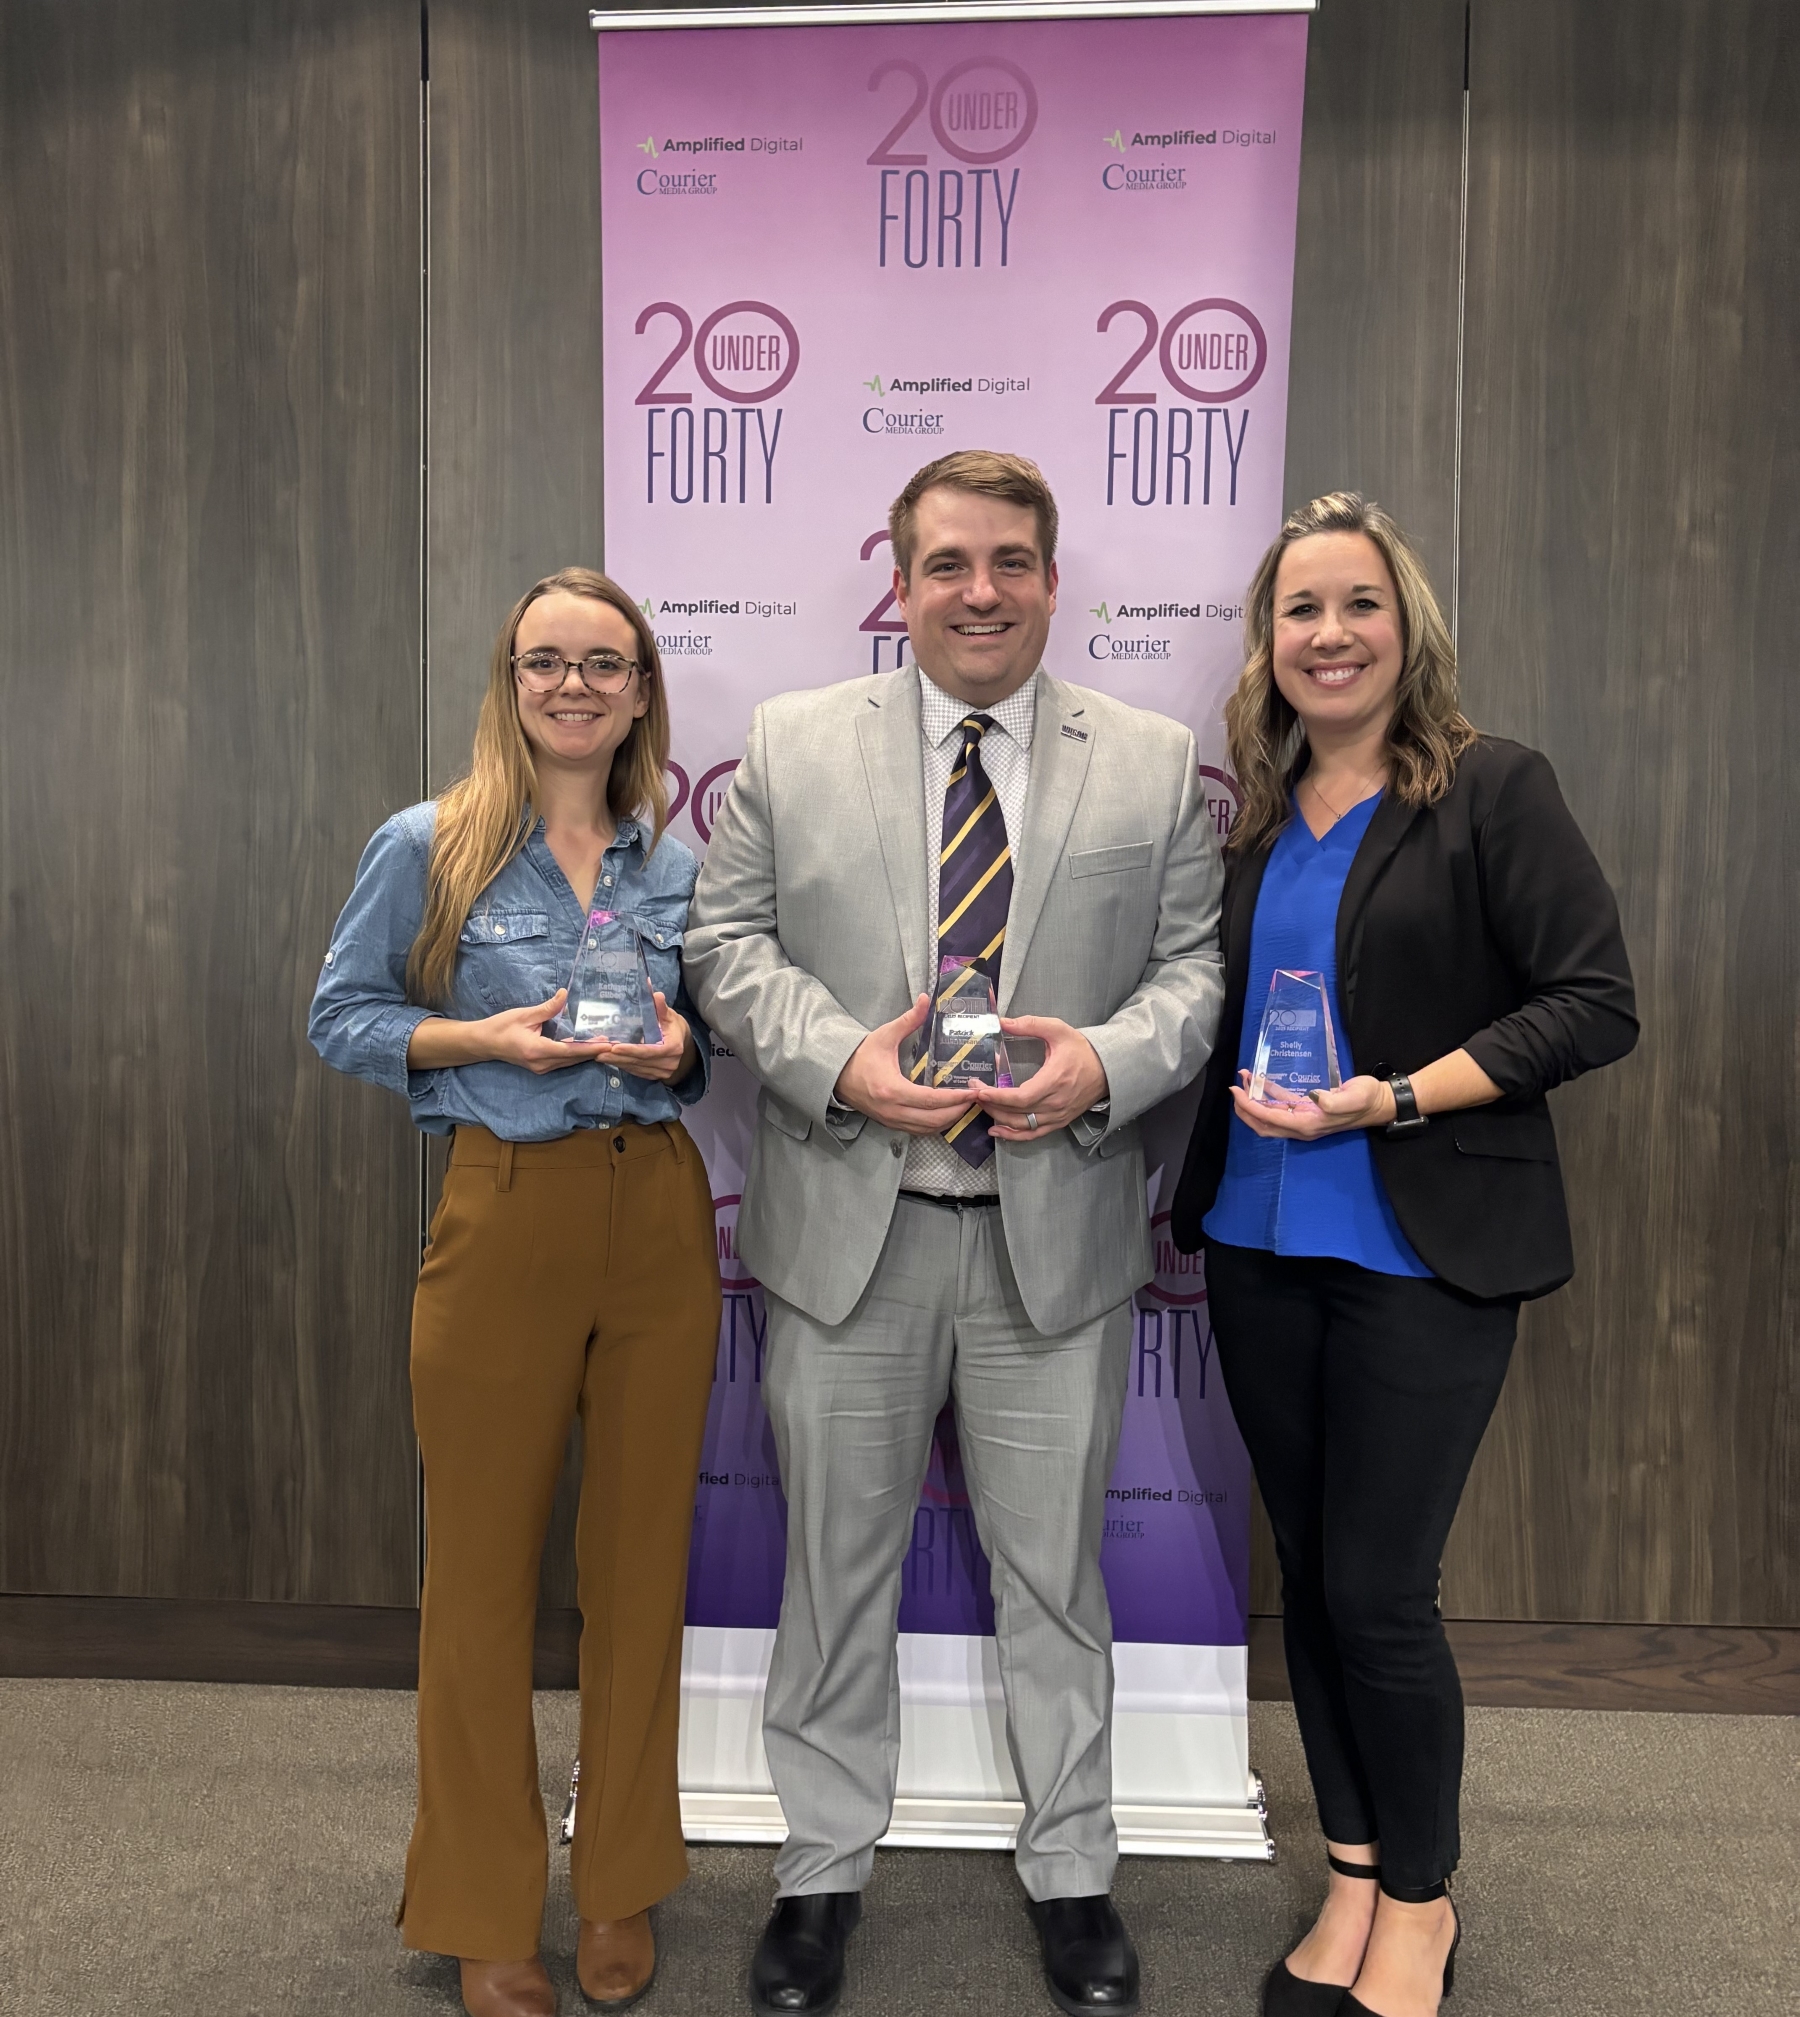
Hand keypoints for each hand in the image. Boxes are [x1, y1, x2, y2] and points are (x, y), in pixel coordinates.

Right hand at [478, 990, 609, 1074]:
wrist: (483, 1043)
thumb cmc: (501, 1026)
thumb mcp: (524, 1014)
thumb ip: (547, 1008)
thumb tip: (565, 994)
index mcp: (537, 1050)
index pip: (571, 1050)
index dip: (591, 1048)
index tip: (609, 1045)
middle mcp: (542, 1063)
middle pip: (574, 1059)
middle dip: (595, 1051)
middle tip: (616, 1043)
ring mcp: (541, 1068)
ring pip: (570, 1062)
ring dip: (587, 1054)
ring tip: (607, 1045)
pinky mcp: (541, 1067)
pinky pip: (563, 1061)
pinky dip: (577, 1054)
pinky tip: (588, 1047)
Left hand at [593, 991, 696, 1083]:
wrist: (684, 1045)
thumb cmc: (674, 1027)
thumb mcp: (669, 1015)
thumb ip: (660, 1006)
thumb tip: (653, 991)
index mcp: (673, 1048)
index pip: (649, 1051)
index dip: (632, 1050)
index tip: (615, 1047)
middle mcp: (668, 1063)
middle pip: (639, 1061)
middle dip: (618, 1057)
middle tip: (598, 1051)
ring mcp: (662, 1072)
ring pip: (635, 1068)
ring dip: (616, 1062)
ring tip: (599, 1055)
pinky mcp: (655, 1076)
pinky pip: (636, 1072)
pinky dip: (622, 1065)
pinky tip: (610, 1059)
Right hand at [834, 994, 976, 1135]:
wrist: (836, 1075)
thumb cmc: (861, 1056)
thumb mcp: (884, 1035)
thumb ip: (908, 1020)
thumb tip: (926, 999)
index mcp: (893, 1089)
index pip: (931, 1100)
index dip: (955, 1098)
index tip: (972, 1092)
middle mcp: (893, 1110)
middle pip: (934, 1120)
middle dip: (958, 1111)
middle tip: (975, 1100)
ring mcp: (891, 1120)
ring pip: (928, 1129)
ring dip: (949, 1120)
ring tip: (965, 1106)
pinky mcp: (890, 1123)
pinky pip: (918, 1131)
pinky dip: (935, 1126)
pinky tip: (946, 1114)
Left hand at [973, 1015, 1109, 1142]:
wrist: (1108, 1069)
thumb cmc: (1082, 1050)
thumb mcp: (1058, 1030)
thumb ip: (1030, 1025)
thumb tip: (1003, 1022)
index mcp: (1054, 1081)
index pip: (1021, 1097)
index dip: (998, 1097)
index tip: (979, 1090)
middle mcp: (1055, 1103)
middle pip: (1017, 1113)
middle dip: (992, 1104)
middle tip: (974, 1093)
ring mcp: (1057, 1116)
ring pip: (1023, 1126)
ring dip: (999, 1119)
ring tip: (982, 1107)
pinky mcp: (1059, 1122)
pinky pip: (1033, 1134)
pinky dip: (1014, 1135)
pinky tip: (997, 1130)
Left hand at [1228, 1069, 1396, 1138]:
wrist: (1380, 1103)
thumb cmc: (1367, 1099)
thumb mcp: (1354, 1097)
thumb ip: (1335, 1100)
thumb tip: (1315, 1098)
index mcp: (1309, 1125)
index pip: (1271, 1118)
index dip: (1250, 1107)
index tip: (1237, 1092)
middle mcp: (1302, 1127)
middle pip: (1263, 1124)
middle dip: (1245, 1109)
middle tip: (1234, 1088)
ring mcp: (1304, 1121)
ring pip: (1269, 1117)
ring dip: (1253, 1102)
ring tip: (1243, 1081)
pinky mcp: (1307, 1111)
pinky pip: (1281, 1107)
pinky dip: (1268, 1096)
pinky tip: (1260, 1082)